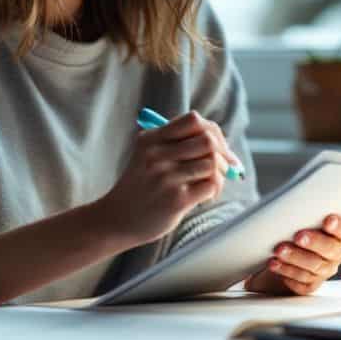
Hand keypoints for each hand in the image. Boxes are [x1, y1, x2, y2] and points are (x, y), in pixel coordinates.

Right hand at [95, 111, 243, 247]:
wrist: (117, 219)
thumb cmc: (140, 187)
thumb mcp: (147, 156)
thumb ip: (177, 145)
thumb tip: (223, 145)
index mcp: (151, 139)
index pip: (193, 120)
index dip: (211, 131)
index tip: (216, 146)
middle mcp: (157, 155)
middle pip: (208, 140)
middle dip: (222, 153)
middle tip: (223, 166)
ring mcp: (166, 177)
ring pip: (212, 163)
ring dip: (219, 174)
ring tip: (209, 184)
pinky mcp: (176, 199)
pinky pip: (211, 185)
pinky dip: (215, 189)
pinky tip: (205, 196)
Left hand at [243, 214, 340, 295]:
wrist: (283, 253)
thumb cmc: (294, 230)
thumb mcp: (300, 220)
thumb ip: (303, 213)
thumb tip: (289, 205)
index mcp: (338, 234)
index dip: (338, 226)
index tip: (328, 221)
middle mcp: (335, 253)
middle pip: (330, 249)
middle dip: (314, 243)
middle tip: (298, 237)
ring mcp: (324, 270)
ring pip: (314, 266)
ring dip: (295, 258)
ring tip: (279, 250)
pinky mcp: (311, 284)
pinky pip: (301, 281)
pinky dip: (286, 271)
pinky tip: (275, 264)